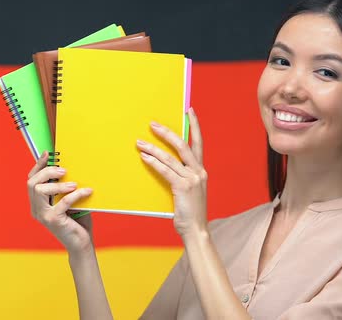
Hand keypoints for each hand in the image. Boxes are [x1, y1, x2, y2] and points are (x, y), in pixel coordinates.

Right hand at [27, 151, 94, 254]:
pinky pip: (63, 202)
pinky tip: (87, 192)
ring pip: (40, 190)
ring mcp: (43, 216)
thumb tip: (73, 168)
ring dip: (58, 184)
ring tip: (74, 184)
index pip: (31, 180)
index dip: (38, 166)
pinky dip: (76, 194)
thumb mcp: (70, 202)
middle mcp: (36, 209)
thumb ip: (66, 188)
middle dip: (47, 172)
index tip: (47, 154)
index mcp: (37, 204)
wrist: (80, 244)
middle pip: (32, 183)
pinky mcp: (53, 221)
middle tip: (64, 170)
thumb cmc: (77, 222)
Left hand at [136, 107, 207, 237]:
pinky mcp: (183, 187)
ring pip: (170, 158)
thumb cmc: (190, 213)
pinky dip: (154, 162)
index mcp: (201, 171)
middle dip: (167, 132)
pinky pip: (165, 170)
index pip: (198, 143)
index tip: (190, 111)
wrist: (196, 230)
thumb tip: (165, 166)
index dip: (195, 126)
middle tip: (152, 124)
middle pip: (182, 145)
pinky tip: (144, 157)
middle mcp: (199, 171)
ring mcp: (192, 179)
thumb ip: (182, 177)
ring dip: (153, 148)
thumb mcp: (190, 191)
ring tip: (140, 142)